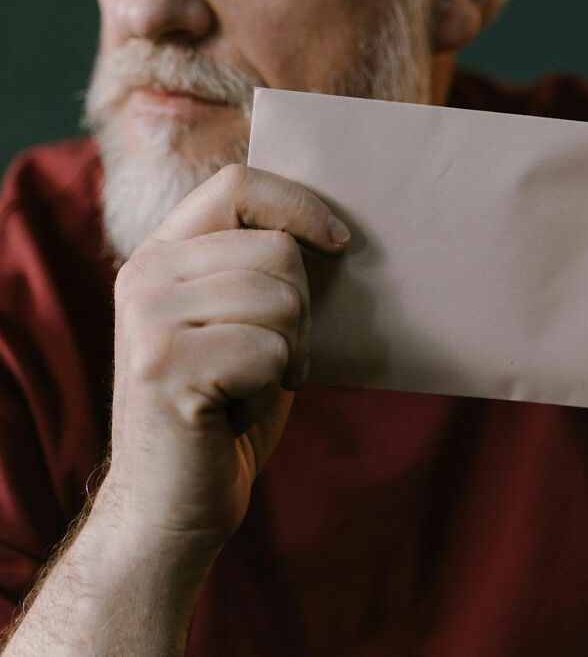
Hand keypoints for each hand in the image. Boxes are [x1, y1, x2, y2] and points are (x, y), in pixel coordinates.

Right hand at [99, 164, 350, 557]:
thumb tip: (333, 223)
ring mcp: (148, 319)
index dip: (299, 204)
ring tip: (249, 383)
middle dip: (301, 311)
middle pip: (277, 249)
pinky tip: (235, 409)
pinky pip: (270, 351)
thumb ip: (258, 267)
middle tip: (272, 358)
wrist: (168, 506)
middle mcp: (144, 274)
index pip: (237, 184)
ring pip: (281, 299)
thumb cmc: (223, 408)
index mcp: (161, 253)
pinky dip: (272, 387)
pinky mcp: (163, 366)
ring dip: (288, 352)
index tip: (339, 242)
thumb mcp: (236, 320)